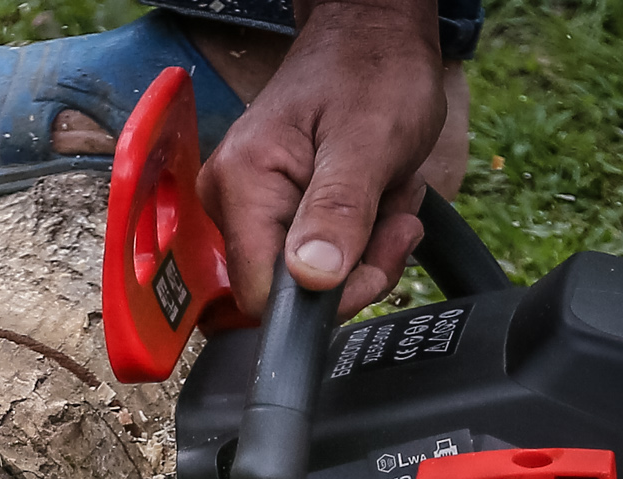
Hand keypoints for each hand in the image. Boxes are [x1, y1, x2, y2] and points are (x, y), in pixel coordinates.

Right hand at [197, 0, 445, 318]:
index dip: (324, 297)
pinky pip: (308, 255)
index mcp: (242, 185)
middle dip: (354, 267)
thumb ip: (339, 211)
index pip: (261, 295)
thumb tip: (313, 278)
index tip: (375, 261)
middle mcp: (228, 202)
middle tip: (395, 218)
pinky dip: (353, 237)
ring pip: (304, 277)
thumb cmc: (372, 71)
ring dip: (362, 249)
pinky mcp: (265, 210)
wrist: (369, 35)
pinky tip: (371, 198)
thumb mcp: (371, 140)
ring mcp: (244, 207)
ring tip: (386, 195)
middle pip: (285, 290)